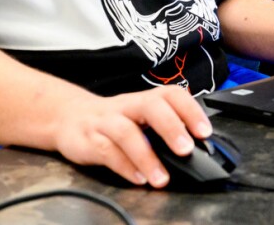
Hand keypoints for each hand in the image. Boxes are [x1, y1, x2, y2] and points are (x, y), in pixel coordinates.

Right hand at [49, 84, 212, 188]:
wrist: (68, 116)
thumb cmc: (114, 120)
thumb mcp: (139, 119)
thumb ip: (163, 130)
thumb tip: (196, 150)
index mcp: (144, 100)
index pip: (170, 95)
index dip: (190, 110)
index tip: (204, 132)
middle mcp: (126, 107)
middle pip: (150, 107)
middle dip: (171, 127)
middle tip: (186, 150)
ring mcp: (105, 122)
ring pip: (126, 132)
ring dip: (146, 157)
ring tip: (162, 178)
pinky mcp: (88, 140)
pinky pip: (106, 152)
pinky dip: (124, 166)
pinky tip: (138, 178)